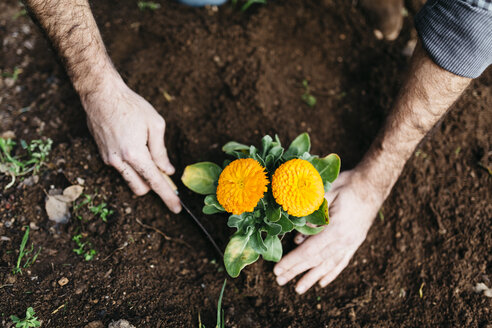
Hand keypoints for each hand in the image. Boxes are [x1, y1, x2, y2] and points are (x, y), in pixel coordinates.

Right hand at [82, 75, 180, 212]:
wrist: (101, 94)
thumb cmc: (131, 106)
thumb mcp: (155, 124)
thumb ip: (161, 151)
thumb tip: (168, 171)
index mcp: (135, 154)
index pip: (155, 182)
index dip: (167, 196)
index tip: (177, 208)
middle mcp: (119, 161)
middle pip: (141, 188)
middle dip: (154, 185)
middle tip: (165, 171)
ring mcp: (109, 159)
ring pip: (129, 180)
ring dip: (141, 175)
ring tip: (148, 153)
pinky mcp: (103, 155)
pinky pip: (121, 169)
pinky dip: (131, 166)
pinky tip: (135, 146)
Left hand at [273, 170, 382, 293]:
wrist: (373, 184)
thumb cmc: (348, 184)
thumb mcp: (327, 192)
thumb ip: (311, 212)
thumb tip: (297, 232)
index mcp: (337, 229)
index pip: (310, 251)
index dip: (292, 261)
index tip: (278, 270)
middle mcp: (345, 241)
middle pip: (317, 261)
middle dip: (296, 272)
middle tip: (280, 281)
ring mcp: (352, 243)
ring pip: (329, 265)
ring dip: (312, 278)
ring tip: (298, 289)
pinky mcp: (355, 242)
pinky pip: (342, 262)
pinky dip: (331, 273)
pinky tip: (322, 282)